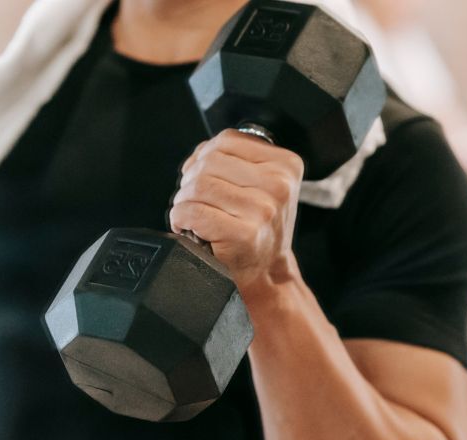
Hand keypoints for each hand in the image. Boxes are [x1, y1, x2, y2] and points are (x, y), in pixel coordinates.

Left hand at [169, 129, 303, 297]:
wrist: (267, 271)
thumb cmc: (258, 226)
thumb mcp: (262, 184)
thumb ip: (234, 160)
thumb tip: (198, 154)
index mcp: (286, 165)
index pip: (227, 139)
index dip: (204, 156)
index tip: (202, 177)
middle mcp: (279, 185)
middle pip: (210, 162)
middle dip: (191, 180)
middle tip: (194, 200)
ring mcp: (263, 210)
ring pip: (198, 185)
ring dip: (184, 201)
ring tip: (192, 214)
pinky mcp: (244, 234)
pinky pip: (193, 212)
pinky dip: (180, 218)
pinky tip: (189, 227)